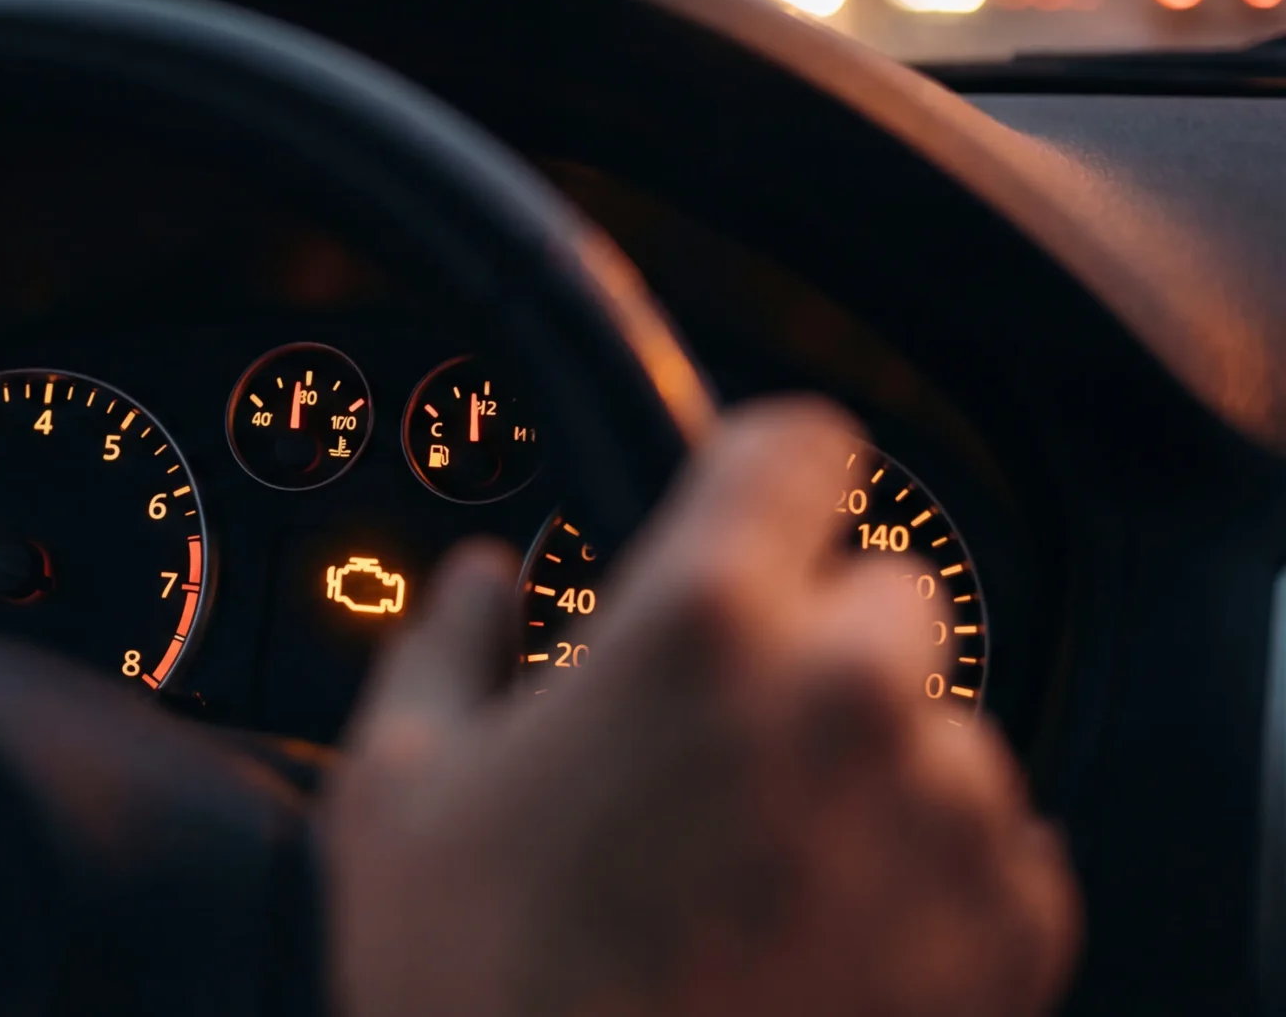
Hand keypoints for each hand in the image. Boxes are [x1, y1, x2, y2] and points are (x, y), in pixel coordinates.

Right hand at [325, 398, 1077, 1016]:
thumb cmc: (478, 1001)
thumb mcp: (393, 796)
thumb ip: (442, 645)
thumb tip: (475, 584)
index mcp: (700, 628)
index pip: (798, 442)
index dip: (757, 470)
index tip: (740, 505)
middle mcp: (850, 701)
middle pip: (880, 591)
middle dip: (803, 639)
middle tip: (709, 737)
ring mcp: (948, 822)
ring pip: (939, 727)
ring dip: (865, 762)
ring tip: (754, 860)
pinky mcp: (1011, 935)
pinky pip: (996, 846)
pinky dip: (923, 870)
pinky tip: (814, 929)